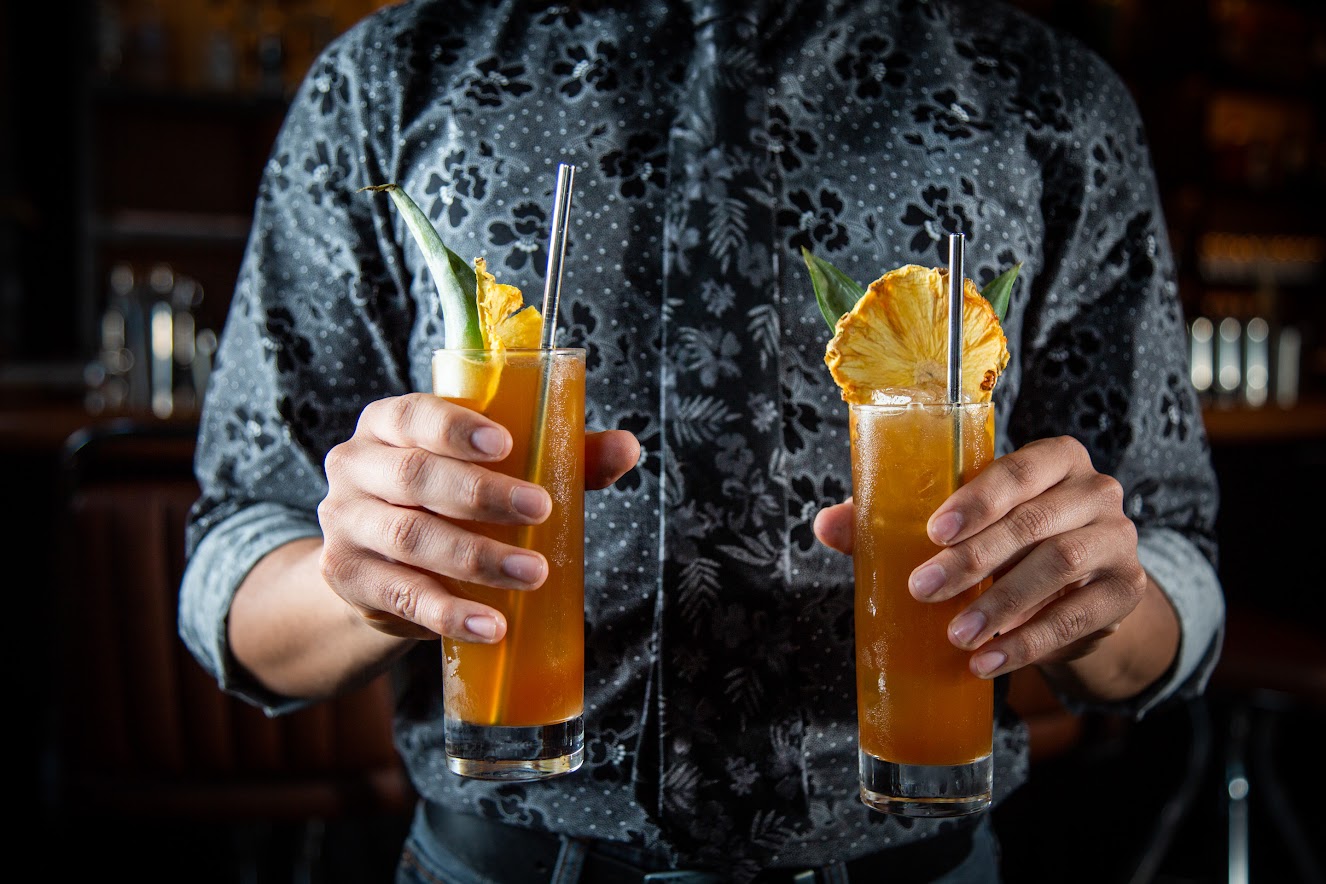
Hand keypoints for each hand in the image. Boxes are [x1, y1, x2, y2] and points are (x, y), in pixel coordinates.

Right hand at [317, 392, 638, 642]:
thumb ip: (560, 454)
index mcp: (389, 423)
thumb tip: (627, 448)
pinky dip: (449, 612)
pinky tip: (491, 625)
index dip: (456, 428)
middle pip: (417, 477)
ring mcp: (345, 523)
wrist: (381, 569)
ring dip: (477, 558)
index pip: (413, 414)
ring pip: (410, 538)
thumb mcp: (494, 469)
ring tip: (532, 573)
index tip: (506, 443)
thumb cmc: (451, 502)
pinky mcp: (348, 578)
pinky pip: (401, 596)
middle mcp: (356, 465)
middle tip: (542, 510)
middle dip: (482, 495)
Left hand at [814, 435, 1147, 679]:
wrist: (1078, 594)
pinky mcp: (1125, 592)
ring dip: (1001, 604)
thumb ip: (894, 519)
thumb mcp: (962, 526)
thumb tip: (825, 524)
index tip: (934, 531)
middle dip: (974, 559)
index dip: (979, 498)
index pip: (1019, 469)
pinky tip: (989, 660)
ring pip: (1059, 567)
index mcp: (1054, 459)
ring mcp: (1118, 540)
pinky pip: (1078, 618)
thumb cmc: (1007, 544)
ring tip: (955, 634)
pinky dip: (1029, 643)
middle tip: (922, 590)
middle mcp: (1095, 491)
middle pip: (1034, 522)